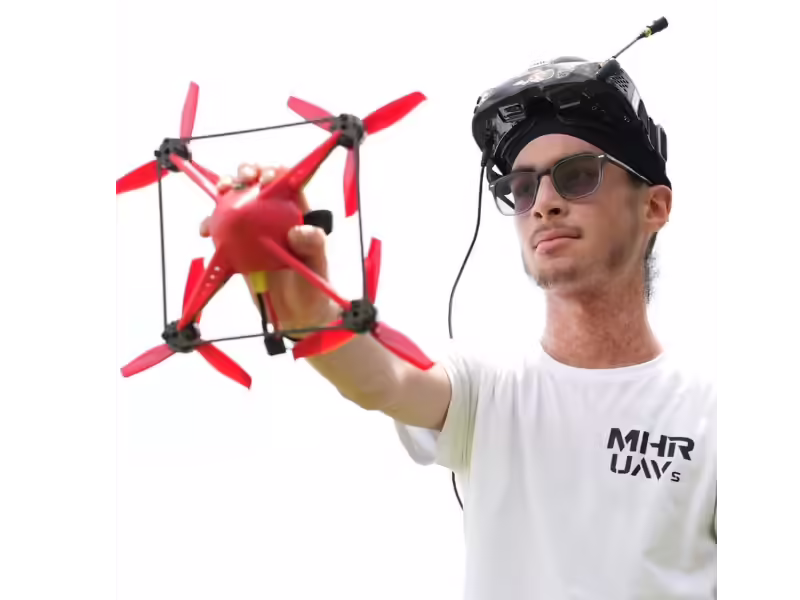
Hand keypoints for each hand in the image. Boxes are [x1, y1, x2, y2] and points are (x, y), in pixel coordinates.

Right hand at [199, 163, 336, 335]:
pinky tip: (205, 230)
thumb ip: (313, 246)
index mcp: (297, 213)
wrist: (297, 313)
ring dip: (226, 190)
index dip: (274, 172)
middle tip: (242, 179)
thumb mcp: (317, 264)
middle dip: (247, 172)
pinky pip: (221, 228)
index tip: (266, 176)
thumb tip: (298, 231)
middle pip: (258, 184)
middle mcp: (274, 215)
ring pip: (237, 200)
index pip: (286, 182)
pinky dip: (211, 224)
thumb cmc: (313, 286)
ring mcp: (255, 229)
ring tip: (221, 192)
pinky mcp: (239, 244)